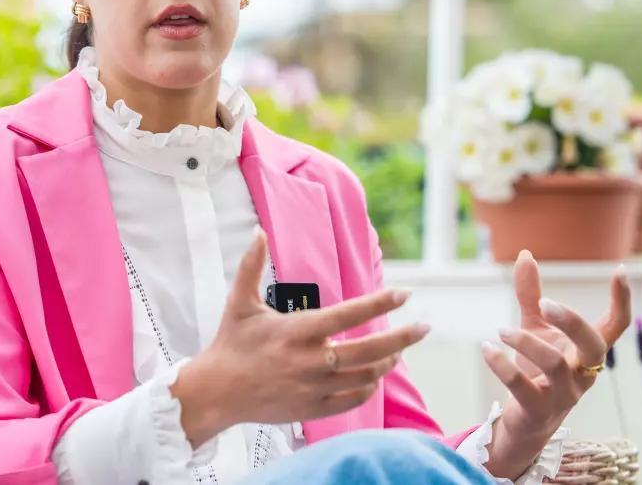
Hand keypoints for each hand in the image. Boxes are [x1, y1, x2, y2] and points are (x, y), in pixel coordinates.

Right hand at [170, 229, 430, 447]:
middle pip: (370, 350)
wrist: (215, 393)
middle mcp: (311, 360)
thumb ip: (251, 266)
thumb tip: (258, 232)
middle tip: (425, 326)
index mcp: (297, 331)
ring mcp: (314, 387)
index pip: (349, 314)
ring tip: (399, 350)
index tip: (404, 293)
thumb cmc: (229, 345)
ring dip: (387, 361)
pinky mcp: (312, 408)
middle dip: (403, 337)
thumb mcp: (239, 303)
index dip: (380, 303)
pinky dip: (368, 386)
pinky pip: (352, 398)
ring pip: (366, 375)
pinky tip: (375, 376)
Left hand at [481, 249, 631, 479]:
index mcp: (587, 351)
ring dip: (525, 342)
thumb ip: (531, 294)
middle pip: (594, 345)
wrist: (524, 420)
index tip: (621, 270)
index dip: (622, 300)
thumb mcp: (535, 327)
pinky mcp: (538, 410)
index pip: (616, 326)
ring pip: (555, 364)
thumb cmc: (536, 369)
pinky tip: (487, 348)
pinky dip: (502, 365)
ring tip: (501, 329)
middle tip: (546, 303)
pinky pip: (522, 387)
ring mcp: (564, 394)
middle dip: (572, 322)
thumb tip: (525, 253)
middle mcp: (583, 373)